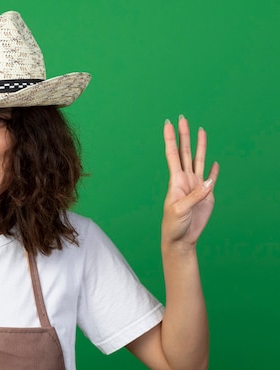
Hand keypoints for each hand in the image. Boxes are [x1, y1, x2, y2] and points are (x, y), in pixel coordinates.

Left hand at [162, 115, 218, 249]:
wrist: (181, 239)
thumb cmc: (174, 225)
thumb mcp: (180, 210)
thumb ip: (194, 196)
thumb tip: (209, 182)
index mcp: (176, 181)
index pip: (172, 154)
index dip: (170, 139)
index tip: (168, 123)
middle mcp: (185, 180)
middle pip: (185, 152)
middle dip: (184, 135)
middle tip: (183, 118)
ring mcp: (196, 186)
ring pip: (198, 160)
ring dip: (200, 146)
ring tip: (201, 131)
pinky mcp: (207, 195)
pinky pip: (211, 179)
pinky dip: (213, 171)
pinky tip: (214, 163)